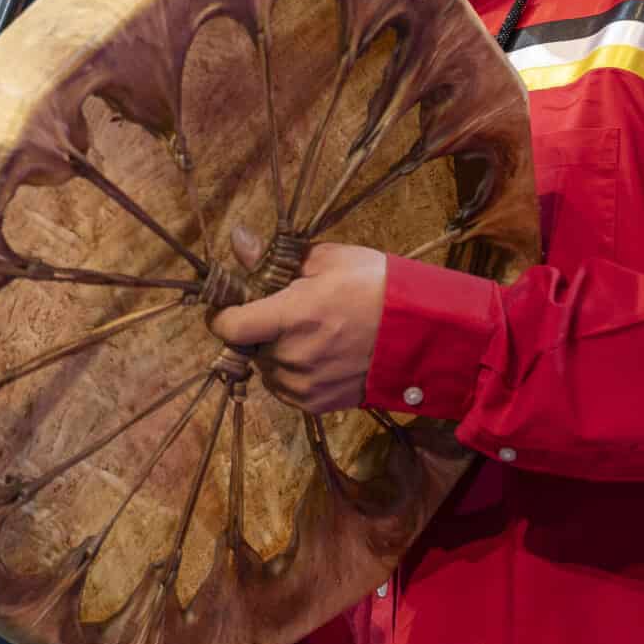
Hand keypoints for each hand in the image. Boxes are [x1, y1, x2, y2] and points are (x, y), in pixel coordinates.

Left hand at [206, 233, 388, 414]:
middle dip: (257, 329)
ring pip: (266, 369)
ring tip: (306, 333)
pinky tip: (315, 353)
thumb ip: (274, 258)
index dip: (223, 314)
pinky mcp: (318, 404)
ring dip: (273, 352)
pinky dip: (290, 373)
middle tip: (284, 311)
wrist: (421, 332)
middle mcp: (292, 357)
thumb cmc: (375, 286)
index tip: (231, 304)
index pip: (229, 326)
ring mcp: (305, 385)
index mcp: (291, 317)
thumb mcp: (327, 259)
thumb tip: (237, 239)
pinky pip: (285, 389)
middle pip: (247, 346)